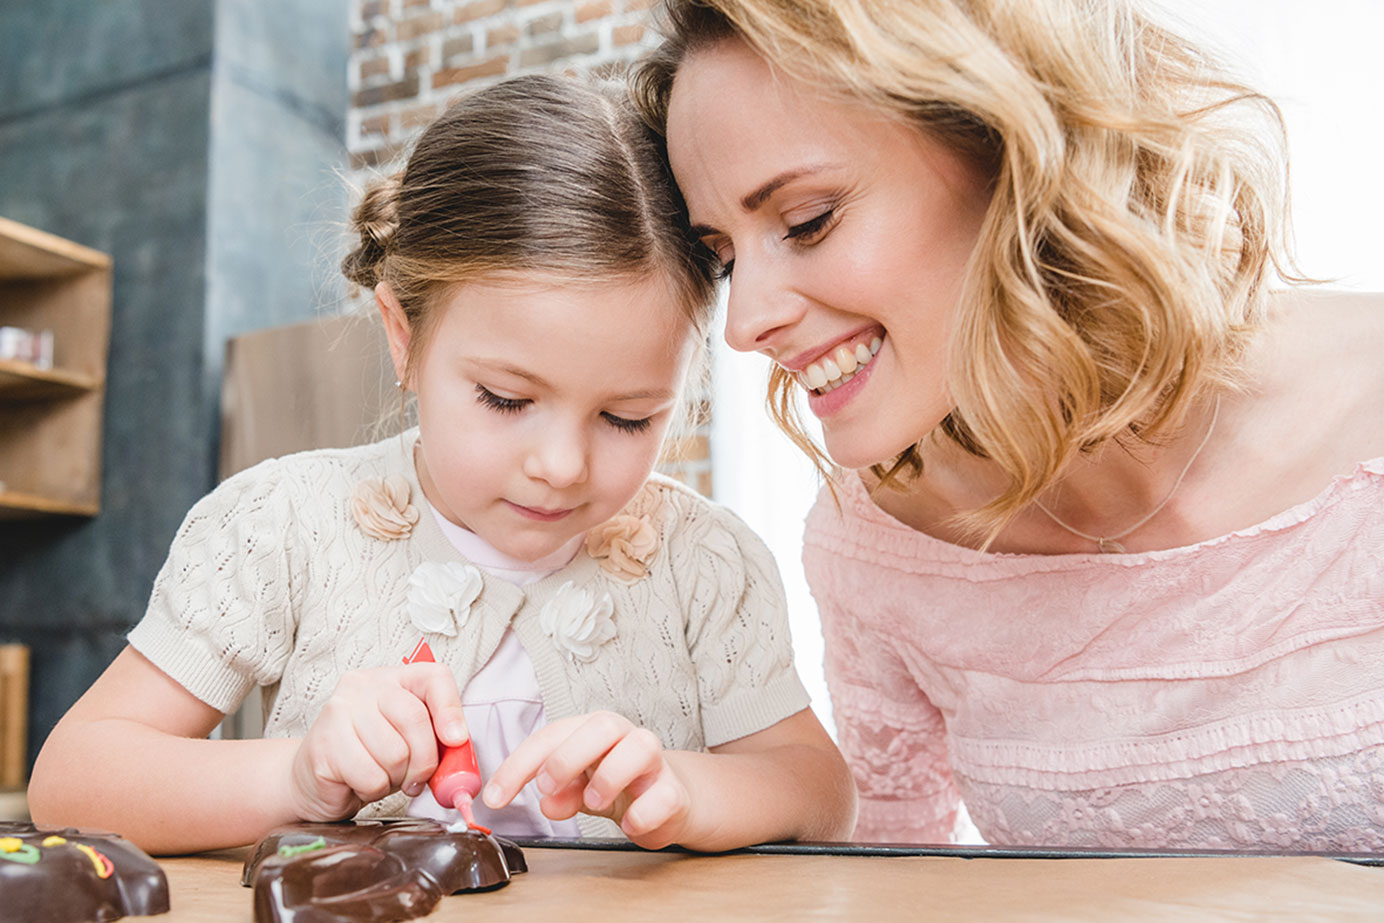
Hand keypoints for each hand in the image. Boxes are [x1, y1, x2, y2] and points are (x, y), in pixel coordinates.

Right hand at [288, 663, 467, 821]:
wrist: (312, 780)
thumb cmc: (368, 758)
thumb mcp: (409, 741)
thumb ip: (436, 739)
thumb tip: (460, 750)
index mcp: (392, 678)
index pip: (433, 678)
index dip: (451, 710)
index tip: (457, 740)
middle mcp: (363, 686)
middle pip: (415, 720)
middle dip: (424, 760)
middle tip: (415, 778)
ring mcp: (339, 711)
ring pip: (395, 753)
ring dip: (396, 778)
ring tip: (380, 775)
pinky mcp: (324, 744)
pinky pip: (372, 777)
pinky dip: (374, 790)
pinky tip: (360, 783)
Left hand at [482, 711, 691, 848]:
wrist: (667, 800)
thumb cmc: (617, 785)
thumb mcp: (578, 788)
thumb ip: (560, 792)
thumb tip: (548, 802)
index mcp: (592, 732)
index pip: (552, 735)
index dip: (520, 765)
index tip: (495, 797)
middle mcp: (625, 737)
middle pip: (602, 725)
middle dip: (567, 757)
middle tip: (546, 788)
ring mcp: (654, 762)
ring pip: (641, 746)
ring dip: (609, 777)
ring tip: (593, 803)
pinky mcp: (674, 791)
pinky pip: (664, 795)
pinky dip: (642, 814)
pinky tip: (629, 824)